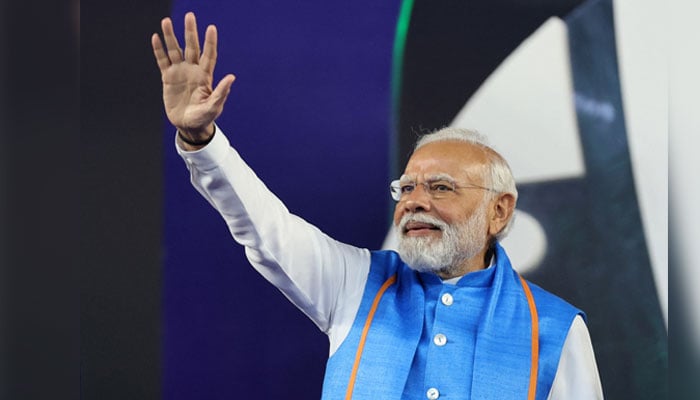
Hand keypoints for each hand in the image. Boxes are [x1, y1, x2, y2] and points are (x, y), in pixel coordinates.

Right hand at [151, 12, 234, 141]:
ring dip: (170, 36)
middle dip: (190, 32)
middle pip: (191, 47)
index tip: (211, 28)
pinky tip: (156, 37)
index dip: (210, 42)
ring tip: (166, 21)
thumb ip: (221, 92)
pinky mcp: (168, 78)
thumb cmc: (204, 117)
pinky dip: (159, 50)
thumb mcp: (214, 107)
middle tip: (190, 16)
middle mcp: (193, 70)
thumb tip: (232, 77)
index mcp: (205, 76)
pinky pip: (162, 61)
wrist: (189, 126)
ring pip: (175, 50)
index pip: (209, 55)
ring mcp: (180, 73)